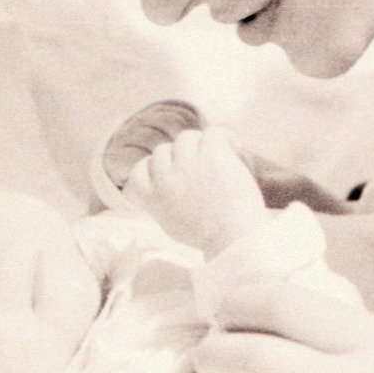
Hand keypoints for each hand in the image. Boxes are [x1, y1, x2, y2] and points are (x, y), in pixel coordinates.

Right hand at [123, 127, 269, 256]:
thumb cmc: (209, 236)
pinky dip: (224, 137)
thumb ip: (163, 201)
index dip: (153, 168)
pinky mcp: (212, 156)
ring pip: (186, 137)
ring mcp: (188, 165)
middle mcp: (166, 179)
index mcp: (154, 198)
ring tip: (219, 156)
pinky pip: (213, 132)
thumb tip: (164, 180)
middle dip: (180, 157)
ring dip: (200, 144)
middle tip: (202, 167)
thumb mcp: (172, 223)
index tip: (171, 172)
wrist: (234, 240)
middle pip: (163, 150)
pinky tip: (233, 147)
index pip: (138, 170)